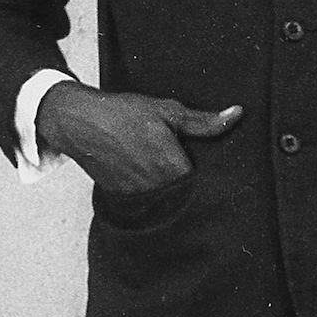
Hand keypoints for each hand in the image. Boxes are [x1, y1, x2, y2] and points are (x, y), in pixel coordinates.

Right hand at [38, 81, 240, 193]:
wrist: (79, 123)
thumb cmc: (123, 113)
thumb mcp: (167, 111)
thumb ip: (204, 121)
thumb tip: (237, 114)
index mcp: (174, 169)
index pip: (208, 184)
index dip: (213, 177)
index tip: (215, 171)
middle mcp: (159, 189)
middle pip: (190, 196)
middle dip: (195, 186)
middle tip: (191, 169)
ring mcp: (141, 198)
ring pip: (171, 202)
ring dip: (175, 193)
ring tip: (164, 171)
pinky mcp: (126, 202)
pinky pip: (151, 205)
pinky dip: (156, 195)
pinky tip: (153, 179)